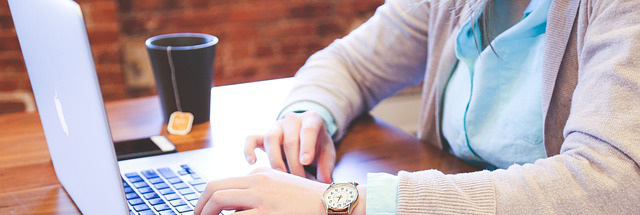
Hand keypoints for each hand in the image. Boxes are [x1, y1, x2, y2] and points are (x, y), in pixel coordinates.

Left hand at [194, 167, 326, 214]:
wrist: (331, 203)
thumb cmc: (306, 200)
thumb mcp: (278, 188)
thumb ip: (256, 192)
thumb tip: (232, 209)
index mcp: (259, 174)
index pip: (220, 183)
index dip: (204, 201)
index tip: (201, 213)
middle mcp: (258, 181)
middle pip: (214, 190)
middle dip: (199, 208)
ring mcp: (263, 198)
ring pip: (220, 203)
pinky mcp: (269, 214)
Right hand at [244, 111, 335, 182]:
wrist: (306, 135)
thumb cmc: (318, 145)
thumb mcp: (327, 152)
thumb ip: (327, 166)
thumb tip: (324, 182)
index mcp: (311, 119)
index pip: (308, 130)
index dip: (306, 146)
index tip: (306, 161)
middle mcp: (292, 119)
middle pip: (289, 139)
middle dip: (294, 162)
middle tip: (299, 180)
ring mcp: (276, 127)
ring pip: (270, 138)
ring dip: (275, 159)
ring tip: (281, 175)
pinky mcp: (263, 136)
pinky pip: (251, 139)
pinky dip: (249, 149)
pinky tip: (252, 162)